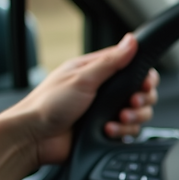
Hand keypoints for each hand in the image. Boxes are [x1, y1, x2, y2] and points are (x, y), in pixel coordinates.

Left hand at [1, 33, 158, 166]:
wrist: (33, 138)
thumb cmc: (48, 104)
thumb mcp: (82, 78)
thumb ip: (110, 61)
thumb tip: (131, 41)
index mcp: (96, 71)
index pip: (131, 66)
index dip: (144, 75)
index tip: (145, 83)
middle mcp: (103, 91)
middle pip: (140, 92)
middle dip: (141, 99)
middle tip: (131, 102)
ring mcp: (105, 111)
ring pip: (138, 113)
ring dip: (133, 117)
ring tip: (119, 118)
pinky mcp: (105, 130)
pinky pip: (127, 131)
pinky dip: (122, 132)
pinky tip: (107, 130)